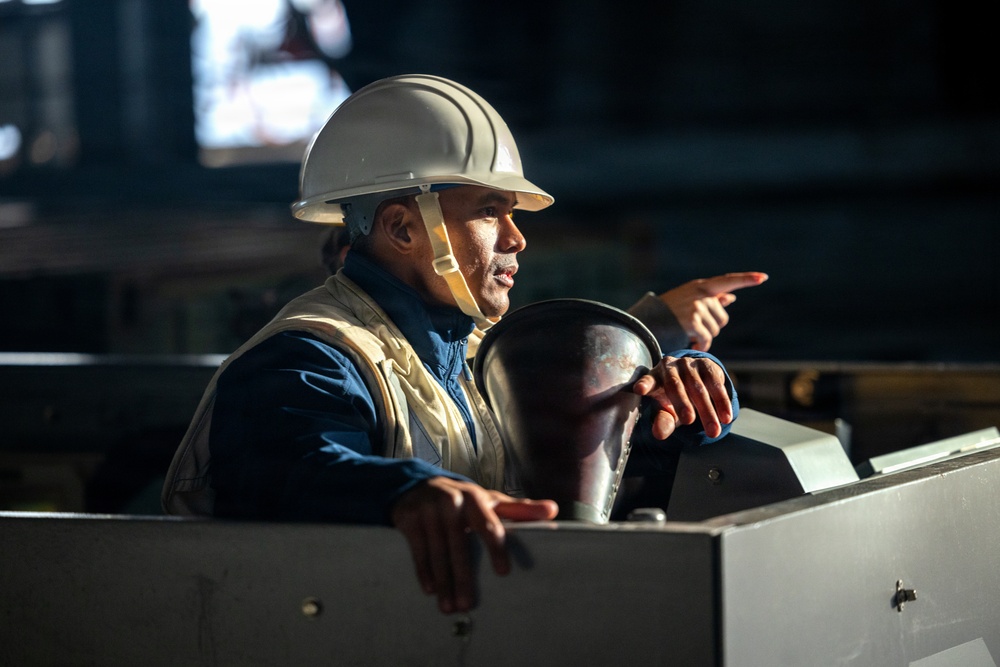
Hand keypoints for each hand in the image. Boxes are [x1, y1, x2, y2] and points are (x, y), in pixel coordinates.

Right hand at [391, 477, 557, 613]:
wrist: (419, 485)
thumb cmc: (464, 499)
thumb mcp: (490, 501)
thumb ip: (520, 509)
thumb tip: (553, 510)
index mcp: (476, 498)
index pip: (489, 525)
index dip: (496, 549)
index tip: (502, 572)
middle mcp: (452, 502)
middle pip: (459, 545)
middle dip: (463, 577)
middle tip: (467, 604)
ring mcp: (428, 510)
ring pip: (437, 552)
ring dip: (443, 582)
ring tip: (449, 606)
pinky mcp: (409, 518)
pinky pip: (418, 550)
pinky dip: (424, 572)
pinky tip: (430, 590)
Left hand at [633, 355, 732, 439]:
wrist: (695, 382)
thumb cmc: (674, 400)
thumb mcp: (667, 411)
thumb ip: (663, 422)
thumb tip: (659, 434)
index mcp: (654, 379)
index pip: (647, 382)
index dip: (644, 384)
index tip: (639, 389)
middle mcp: (669, 367)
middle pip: (675, 386)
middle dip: (682, 404)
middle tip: (689, 421)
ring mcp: (688, 364)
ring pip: (698, 387)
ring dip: (708, 410)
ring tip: (713, 431)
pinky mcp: (706, 364)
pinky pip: (715, 384)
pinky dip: (722, 402)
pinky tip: (726, 417)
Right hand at [659, 272, 767, 350]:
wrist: (646, 323)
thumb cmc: (668, 313)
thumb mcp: (688, 301)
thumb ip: (711, 299)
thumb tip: (731, 297)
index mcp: (700, 287)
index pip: (727, 281)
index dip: (746, 279)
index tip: (764, 277)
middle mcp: (700, 294)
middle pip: (723, 317)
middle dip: (712, 327)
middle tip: (694, 329)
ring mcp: (697, 307)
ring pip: (715, 330)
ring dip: (705, 337)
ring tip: (688, 335)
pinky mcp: (692, 321)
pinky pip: (707, 339)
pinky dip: (701, 345)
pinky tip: (691, 344)